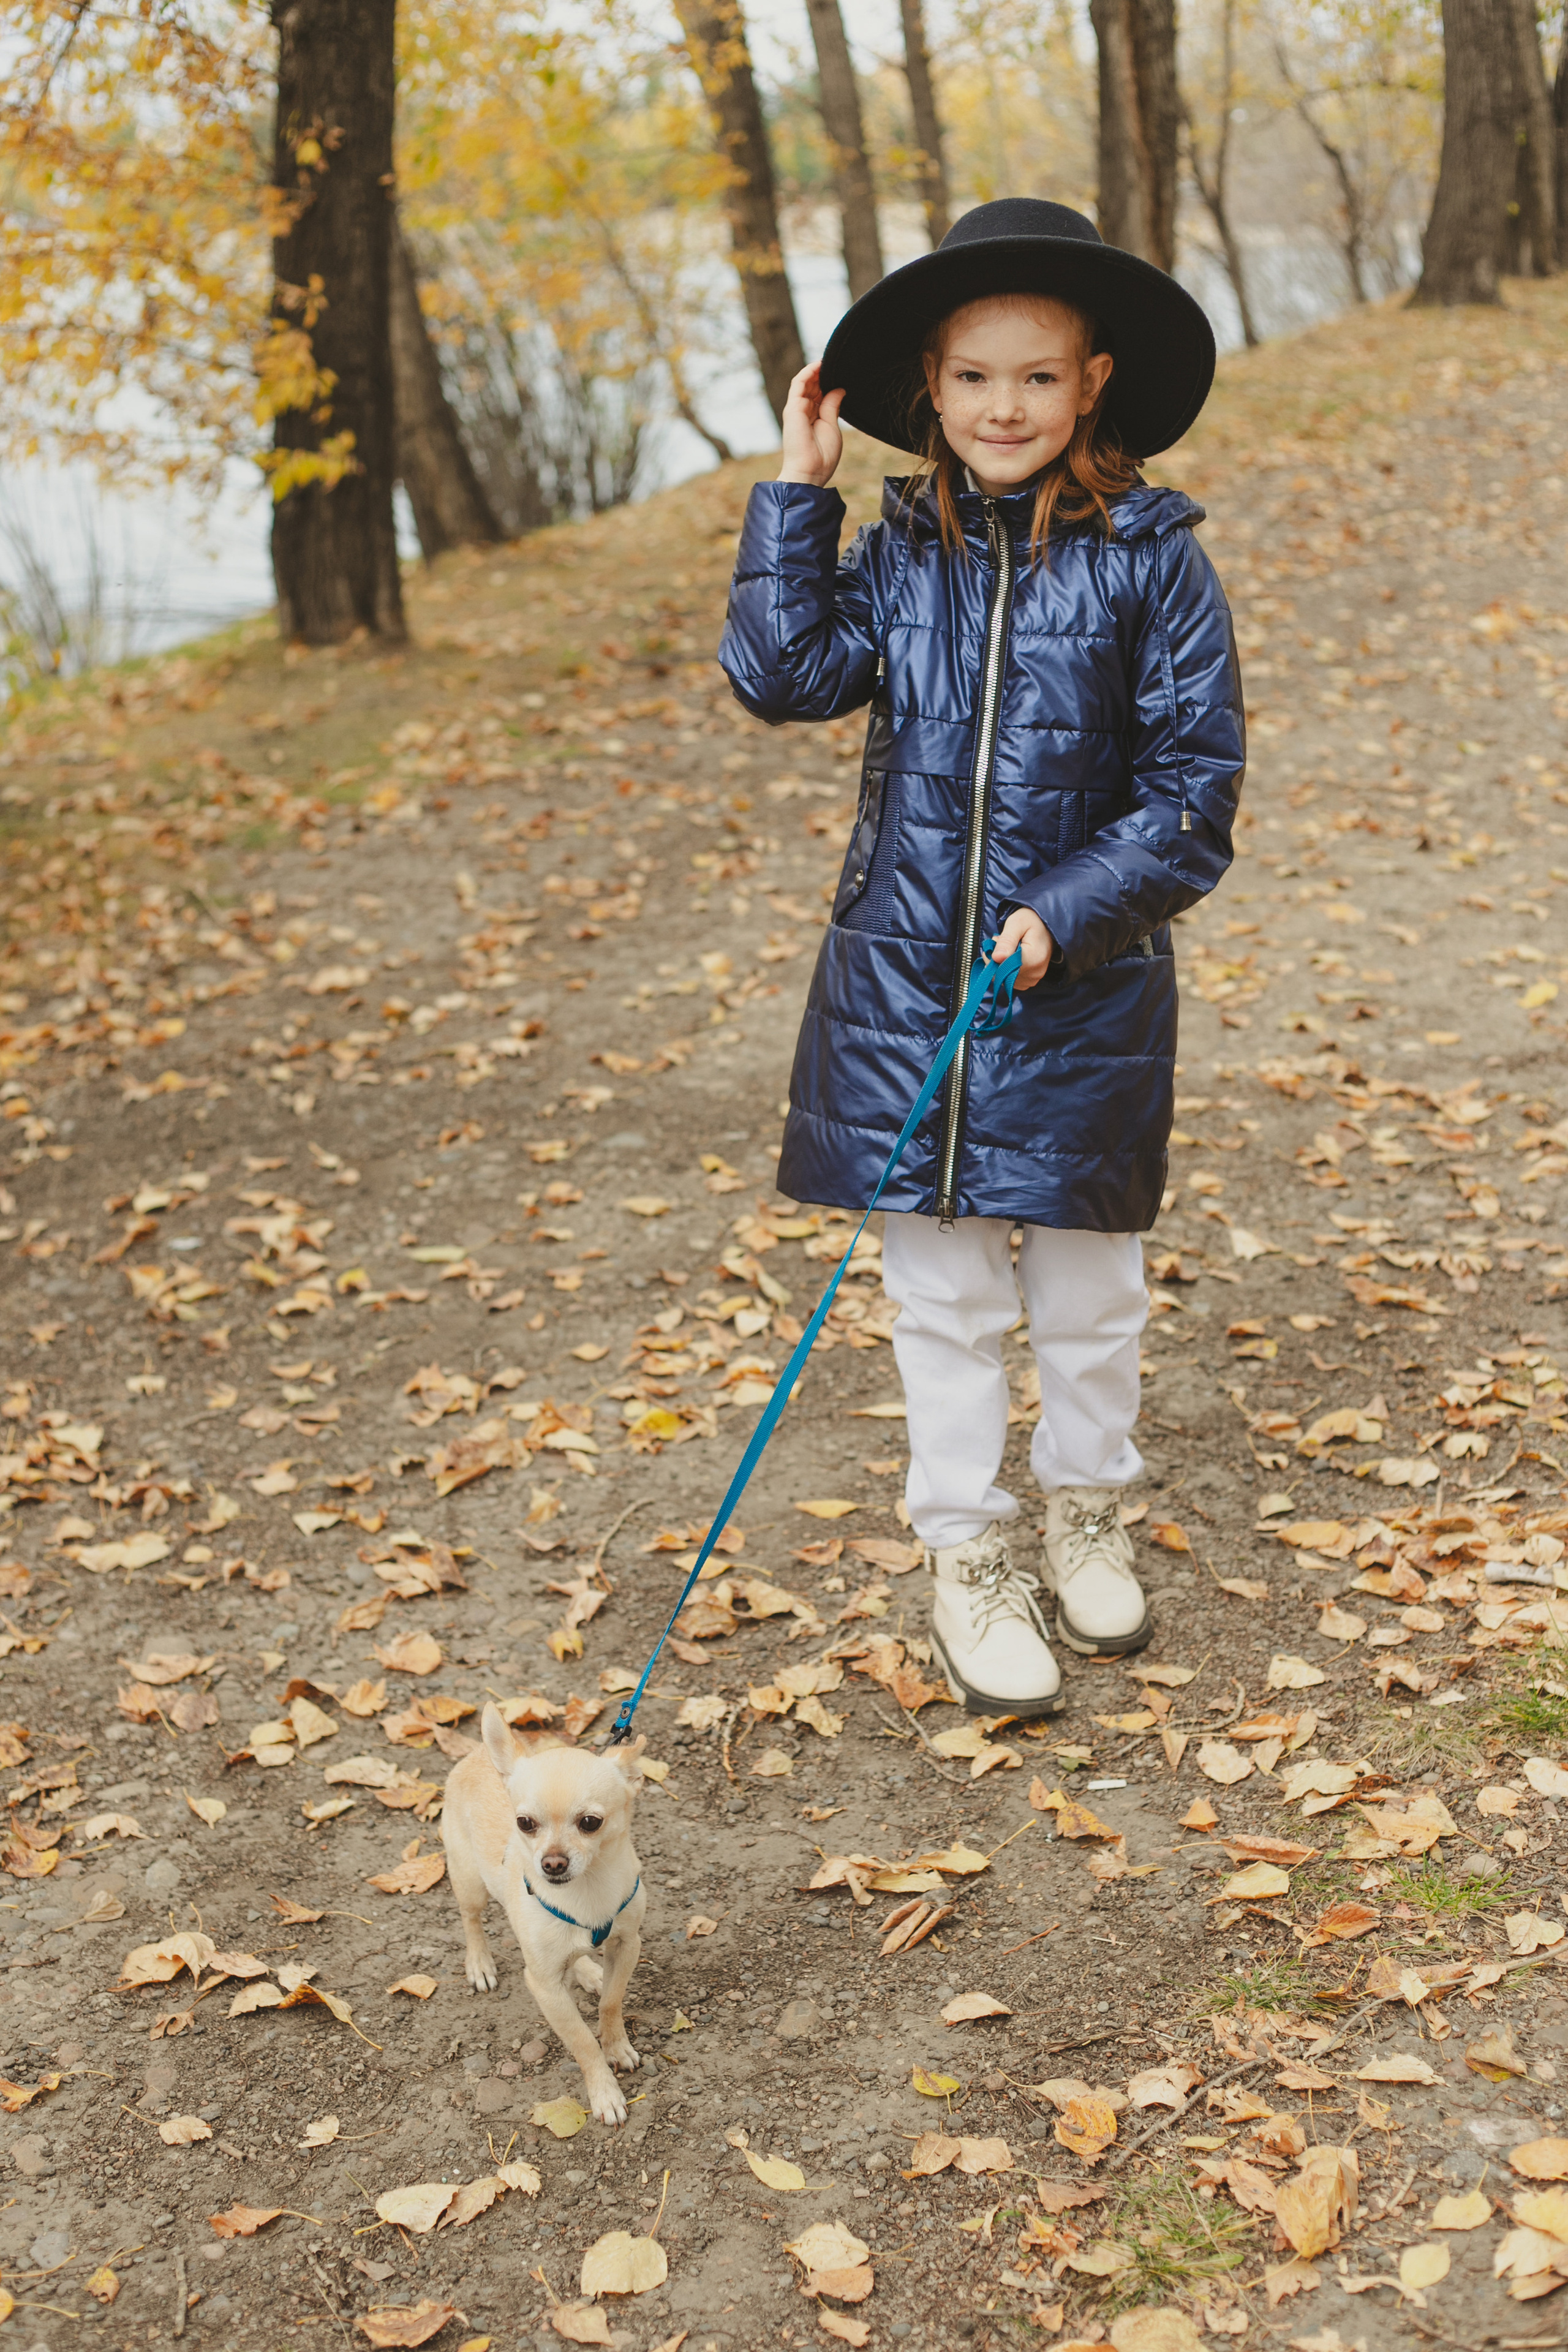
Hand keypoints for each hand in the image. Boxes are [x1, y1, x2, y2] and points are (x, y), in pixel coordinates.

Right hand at [778, 361, 843, 486]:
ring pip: (805, 383)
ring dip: (816, 371)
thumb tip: (839, 389)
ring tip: (828, 360)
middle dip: (823, 375)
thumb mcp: (832, 426)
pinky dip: (807, 372)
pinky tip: (819, 364)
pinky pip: (798, 383)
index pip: (820, 395)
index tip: (841, 374)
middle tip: (838, 363)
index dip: (829, 383)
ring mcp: (796, 409)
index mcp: (814, 419)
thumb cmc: (822, 456)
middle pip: (813, 387)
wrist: (810, 472)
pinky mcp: (792, 408)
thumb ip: (833, 406)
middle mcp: (804, 413)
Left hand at [992, 906, 1052, 990]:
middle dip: (995, 958)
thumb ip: (1006, 941)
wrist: (1045, 926)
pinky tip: (1011, 956)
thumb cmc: (1031, 921)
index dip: (994, 956)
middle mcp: (1035, 973)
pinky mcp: (1028, 982)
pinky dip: (1005, 969)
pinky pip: (1008, 980)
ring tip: (1008, 947)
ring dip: (999, 963)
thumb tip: (996, 958)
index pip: (1003, 967)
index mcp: (1034, 959)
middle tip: (1001, 941)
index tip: (997, 940)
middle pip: (1002, 974)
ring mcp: (1032, 979)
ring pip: (1003, 978)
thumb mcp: (1017, 923)